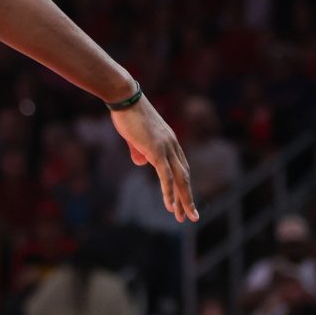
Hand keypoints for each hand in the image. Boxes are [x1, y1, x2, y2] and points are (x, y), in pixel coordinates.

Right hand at [110, 93, 198, 222]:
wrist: (125, 98)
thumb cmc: (127, 114)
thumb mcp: (134, 136)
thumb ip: (139, 150)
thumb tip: (140, 163)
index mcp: (170, 141)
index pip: (180, 168)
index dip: (182, 185)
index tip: (182, 200)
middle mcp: (173, 146)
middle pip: (184, 176)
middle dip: (187, 198)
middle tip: (190, 216)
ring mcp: (166, 148)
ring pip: (179, 179)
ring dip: (182, 200)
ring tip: (184, 216)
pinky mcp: (157, 151)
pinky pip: (165, 176)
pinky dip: (169, 192)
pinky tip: (169, 205)